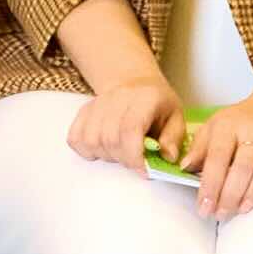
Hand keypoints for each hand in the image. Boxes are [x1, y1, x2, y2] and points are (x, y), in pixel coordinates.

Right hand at [58, 64, 175, 176]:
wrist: (136, 84)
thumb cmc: (157, 105)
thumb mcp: (176, 118)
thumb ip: (173, 139)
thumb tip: (167, 157)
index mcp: (144, 99)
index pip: (130, 129)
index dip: (134, 156)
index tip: (143, 169)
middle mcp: (117, 98)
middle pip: (110, 139)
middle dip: (124, 159)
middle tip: (136, 159)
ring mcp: (97, 103)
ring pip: (92, 141)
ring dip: (107, 155)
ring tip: (121, 151)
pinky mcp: (83, 111)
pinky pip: (76, 138)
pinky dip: (87, 150)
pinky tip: (104, 148)